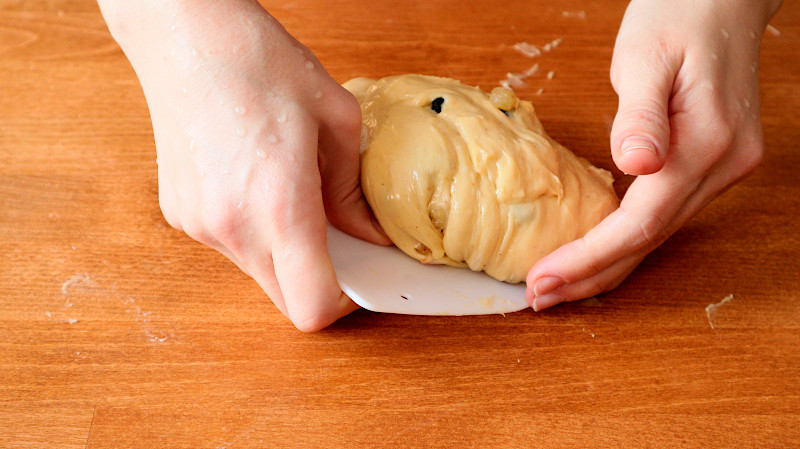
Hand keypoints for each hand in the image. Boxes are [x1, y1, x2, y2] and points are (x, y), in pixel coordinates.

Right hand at [99, 0, 389, 330]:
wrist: (183, 34)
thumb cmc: (257, 61)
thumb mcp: (335, 118)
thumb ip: (353, 191)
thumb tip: (367, 233)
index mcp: (279, 205)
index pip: (311, 306)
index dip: (342, 302)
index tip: (357, 274)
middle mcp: (232, 227)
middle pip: (285, 299)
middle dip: (317, 279)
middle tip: (335, 236)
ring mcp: (199, 225)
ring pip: (258, 273)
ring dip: (284, 252)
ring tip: (290, 192)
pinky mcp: (180, 215)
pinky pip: (231, 245)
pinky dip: (253, 230)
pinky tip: (255, 180)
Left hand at [526, 0, 782, 310]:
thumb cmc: (677, 16)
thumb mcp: (647, 56)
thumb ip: (640, 113)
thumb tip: (636, 165)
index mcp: (706, 143)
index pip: (640, 222)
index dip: (589, 257)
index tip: (543, 279)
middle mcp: (722, 166)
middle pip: (649, 240)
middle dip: (591, 275)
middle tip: (539, 297)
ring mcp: (722, 168)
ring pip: (657, 234)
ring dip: (607, 265)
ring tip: (558, 285)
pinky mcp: (711, 163)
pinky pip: (663, 215)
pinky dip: (625, 239)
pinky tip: (594, 252)